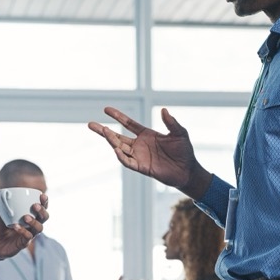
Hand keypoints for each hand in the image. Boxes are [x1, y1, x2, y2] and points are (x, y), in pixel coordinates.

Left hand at [0, 190, 48, 260]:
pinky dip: (23, 231)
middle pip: (44, 218)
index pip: (41, 208)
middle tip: (35, 205)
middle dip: (42, 211)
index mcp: (29, 215)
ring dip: (34, 221)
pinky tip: (16, 226)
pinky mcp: (24, 243)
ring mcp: (29, 234)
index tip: (42, 195)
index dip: (44, 202)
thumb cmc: (0, 228)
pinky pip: (28, 237)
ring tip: (26, 217)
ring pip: (39, 228)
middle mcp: (32, 225)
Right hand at [88, 107, 210, 197]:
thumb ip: (171, 122)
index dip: (117, 116)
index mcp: (146, 134)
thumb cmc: (184, 151)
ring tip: (103, 131)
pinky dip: (121, 156)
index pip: (128, 123)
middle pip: (118, 136)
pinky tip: (115, 149)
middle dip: (104, 131)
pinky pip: (128, 162)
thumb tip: (164, 110)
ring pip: (120, 148)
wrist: (188, 170)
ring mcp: (139, 156)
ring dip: (111, 140)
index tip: (106, 109)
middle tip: (91, 124)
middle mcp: (139, 145)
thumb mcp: (179, 133)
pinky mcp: (142, 167)